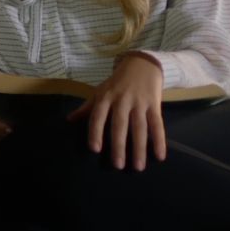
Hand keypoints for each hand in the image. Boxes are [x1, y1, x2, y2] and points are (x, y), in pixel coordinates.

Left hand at [68, 53, 165, 169]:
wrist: (142, 64)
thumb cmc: (118, 82)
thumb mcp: (101, 91)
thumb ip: (87, 107)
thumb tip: (69, 120)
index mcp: (106, 97)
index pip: (98, 116)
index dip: (95, 132)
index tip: (94, 149)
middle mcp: (122, 100)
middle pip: (120, 125)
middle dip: (119, 146)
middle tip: (118, 166)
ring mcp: (139, 102)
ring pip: (139, 127)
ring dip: (139, 148)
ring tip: (138, 167)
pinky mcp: (154, 105)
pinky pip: (157, 124)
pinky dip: (159, 140)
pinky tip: (160, 156)